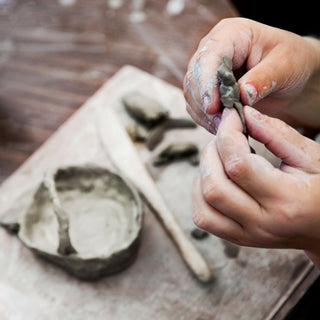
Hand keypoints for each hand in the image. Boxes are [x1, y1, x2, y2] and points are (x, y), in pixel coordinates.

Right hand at [184, 17, 319, 131]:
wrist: (288, 73)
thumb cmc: (290, 60)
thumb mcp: (285, 65)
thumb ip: (263, 78)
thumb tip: (243, 95)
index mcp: (230, 34)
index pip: (209, 57)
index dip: (207, 83)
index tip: (213, 107)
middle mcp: (212, 50)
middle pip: (194, 77)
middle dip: (204, 102)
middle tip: (222, 122)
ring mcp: (206, 70)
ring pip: (191, 93)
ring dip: (203, 113)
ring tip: (223, 127)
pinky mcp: (206, 88)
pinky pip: (196, 105)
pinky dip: (204, 118)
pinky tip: (219, 126)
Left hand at [194, 106, 319, 266]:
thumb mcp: (311, 158)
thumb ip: (278, 134)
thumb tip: (245, 115)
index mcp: (287, 200)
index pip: (238, 165)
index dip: (227, 134)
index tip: (230, 116)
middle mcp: (262, 223)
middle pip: (214, 187)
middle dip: (211, 153)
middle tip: (225, 138)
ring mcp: (247, 235)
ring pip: (203, 206)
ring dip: (203, 174)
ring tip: (220, 158)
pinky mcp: (237, 238)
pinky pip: (204, 218)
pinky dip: (200, 194)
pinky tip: (216, 177)